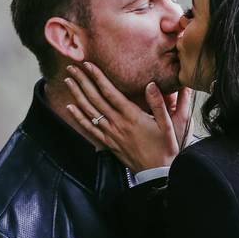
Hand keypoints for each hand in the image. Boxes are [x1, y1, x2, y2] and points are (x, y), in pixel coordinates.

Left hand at [63, 62, 192, 172]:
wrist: (158, 173)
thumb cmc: (166, 147)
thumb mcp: (170, 123)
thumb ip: (159, 103)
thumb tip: (151, 84)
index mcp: (132, 116)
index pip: (110, 92)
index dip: (98, 77)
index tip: (88, 64)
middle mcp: (118, 123)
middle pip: (95, 98)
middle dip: (83, 81)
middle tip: (71, 67)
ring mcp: (111, 134)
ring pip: (89, 111)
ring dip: (77, 95)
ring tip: (68, 81)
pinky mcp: (108, 144)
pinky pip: (90, 129)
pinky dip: (79, 118)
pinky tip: (70, 108)